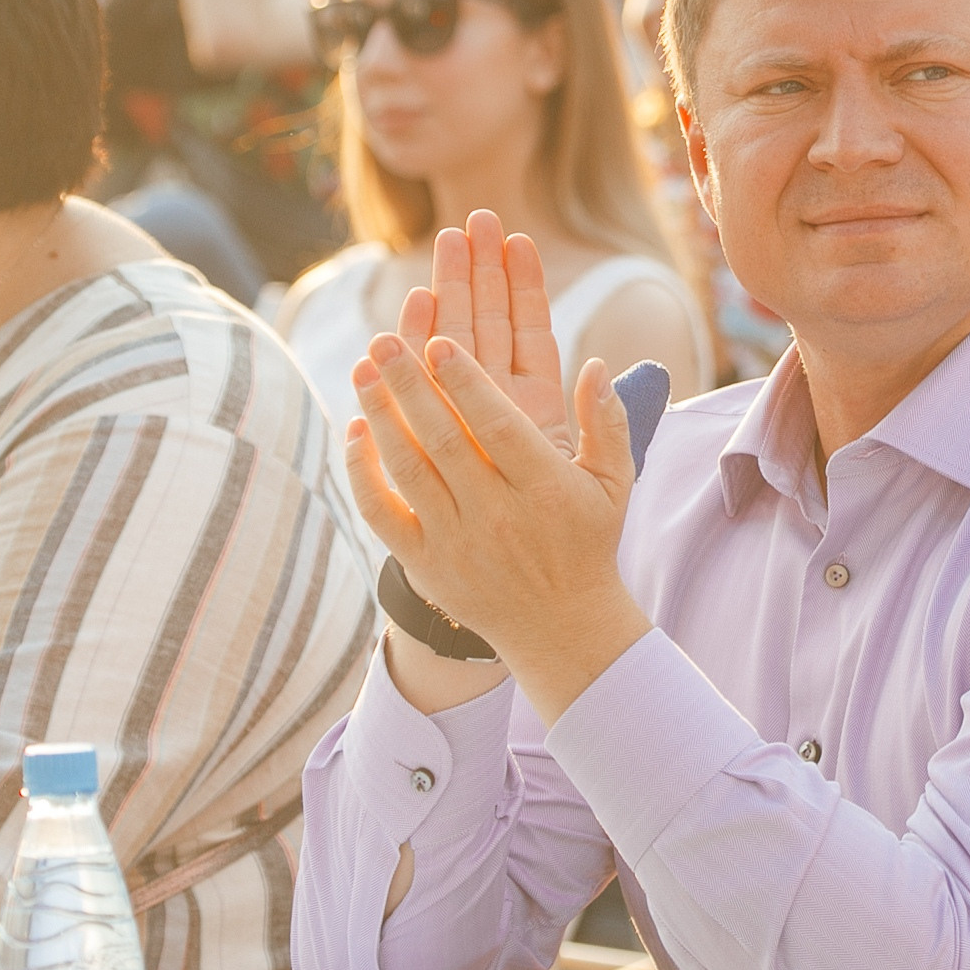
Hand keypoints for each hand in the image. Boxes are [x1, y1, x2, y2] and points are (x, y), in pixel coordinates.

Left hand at [343, 211, 651, 722]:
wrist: (560, 628)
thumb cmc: (587, 542)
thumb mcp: (614, 483)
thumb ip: (607, 422)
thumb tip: (597, 363)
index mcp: (544, 488)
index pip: (498, 426)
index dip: (467, 383)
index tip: (439, 342)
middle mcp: (496, 514)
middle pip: (444, 439)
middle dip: (410, 386)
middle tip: (383, 341)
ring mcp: (455, 541)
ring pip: (409, 470)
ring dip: (382, 416)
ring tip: (362, 369)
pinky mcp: (424, 564)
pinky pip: (383, 514)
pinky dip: (364, 473)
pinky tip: (355, 431)